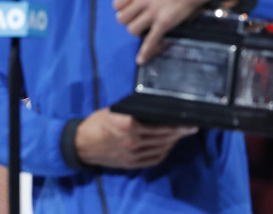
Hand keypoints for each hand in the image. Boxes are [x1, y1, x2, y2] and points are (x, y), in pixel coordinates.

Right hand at [74, 108, 197, 168]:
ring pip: (161, 148)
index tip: (187, 120)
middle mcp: (133, 140)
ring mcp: (133, 154)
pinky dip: (163, 152)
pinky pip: (154, 159)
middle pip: (163, 136)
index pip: (158, 123)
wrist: (82, 145)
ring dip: (173, 142)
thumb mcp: (113, 111)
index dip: (175, 123)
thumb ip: (133, 112)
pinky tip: (167, 145)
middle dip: (179, 132)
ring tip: (180, 135)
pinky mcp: (132, 164)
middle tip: (191, 127)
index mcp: (128, 124)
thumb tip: (152, 109)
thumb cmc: (96, 124)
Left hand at [113, 0, 211, 63]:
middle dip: (128, 21)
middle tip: (136, 20)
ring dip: (137, 31)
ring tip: (144, 29)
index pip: (117, 4)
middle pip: (122, 19)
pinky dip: (145, 51)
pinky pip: (151, 40)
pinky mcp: (164, 23)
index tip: (128, 10)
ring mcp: (153, 13)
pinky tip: (141, 59)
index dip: (121, 9)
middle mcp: (142, 0)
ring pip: (132, 30)